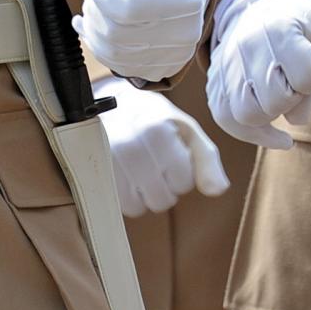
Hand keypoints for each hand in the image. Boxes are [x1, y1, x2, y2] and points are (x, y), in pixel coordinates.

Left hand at [78, 0, 210, 81]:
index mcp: (187, 3)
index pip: (129, 9)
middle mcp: (184, 35)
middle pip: (117, 34)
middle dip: (94, 9)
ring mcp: (172, 56)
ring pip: (113, 52)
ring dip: (93, 27)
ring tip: (92, 6)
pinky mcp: (159, 68)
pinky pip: (117, 65)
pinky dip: (97, 45)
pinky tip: (93, 26)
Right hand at [100, 78, 230, 215]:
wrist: (107, 103)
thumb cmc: (151, 117)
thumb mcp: (185, 129)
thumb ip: (206, 159)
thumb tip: (217, 190)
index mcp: (159, 132)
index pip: (183, 182)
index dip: (179, 172)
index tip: (168, 154)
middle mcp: (132, 147)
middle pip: (162, 199)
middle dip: (161, 186)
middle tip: (152, 163)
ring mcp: (108, 161)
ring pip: (139, 206)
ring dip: (141, 194)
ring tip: (136, 169)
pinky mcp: (93, 172)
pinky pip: (118, 205)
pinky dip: (124, 197)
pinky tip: (123, 176)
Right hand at [207, 0, 310, 148]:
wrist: (262, 9)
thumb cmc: (301, 29)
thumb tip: (295, 119)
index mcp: (280, 28)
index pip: (308, 78)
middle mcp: (246, 46)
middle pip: (275, 100)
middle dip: (294, 99)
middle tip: (295, 83)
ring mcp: (226, 64)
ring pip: (247, 114)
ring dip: (271, 116)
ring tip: (282, 102)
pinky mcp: (215, 81)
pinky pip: (226, 118)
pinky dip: (252, 133)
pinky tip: (272, 132)